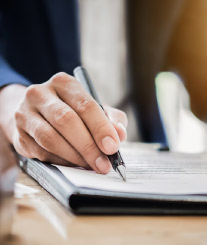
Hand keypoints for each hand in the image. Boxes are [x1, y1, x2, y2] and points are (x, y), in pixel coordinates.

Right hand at [0, 73, 126, 173]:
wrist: (36, 114)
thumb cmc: (72, 111)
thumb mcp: (95, 109)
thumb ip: (111, 119)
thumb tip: (120, 134)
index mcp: (63, 83)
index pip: (85, 105)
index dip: (100, 128)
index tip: (112, 147)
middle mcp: (41, 94)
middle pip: (66, 120)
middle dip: (88, 146)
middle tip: (104, 164)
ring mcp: (25, 113)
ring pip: (51, 138)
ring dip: (75, 157)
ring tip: (92, 165)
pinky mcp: (19, 134)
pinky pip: (42, 152)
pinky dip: (62, 161)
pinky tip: (74, 163)